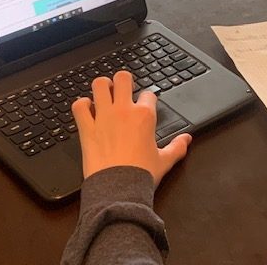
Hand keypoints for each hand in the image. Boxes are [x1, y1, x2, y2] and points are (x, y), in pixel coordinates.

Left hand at [71, 71, 192, 185]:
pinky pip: (79, 106)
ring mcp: (103, 117)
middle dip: (123, 80)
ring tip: (104, 93)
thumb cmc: (141, 175)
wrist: (119, 189)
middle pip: (122, 77)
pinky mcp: (87, 128)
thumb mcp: (165, 160)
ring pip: (99, 85)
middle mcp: (123, 111)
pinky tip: (86, 109)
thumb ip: (177, 147)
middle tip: (122, 88)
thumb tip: (187, 139)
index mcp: (144, 116)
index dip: (147, 98)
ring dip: (101, 87)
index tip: (145, 105)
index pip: (148, 94)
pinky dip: (82, 105)